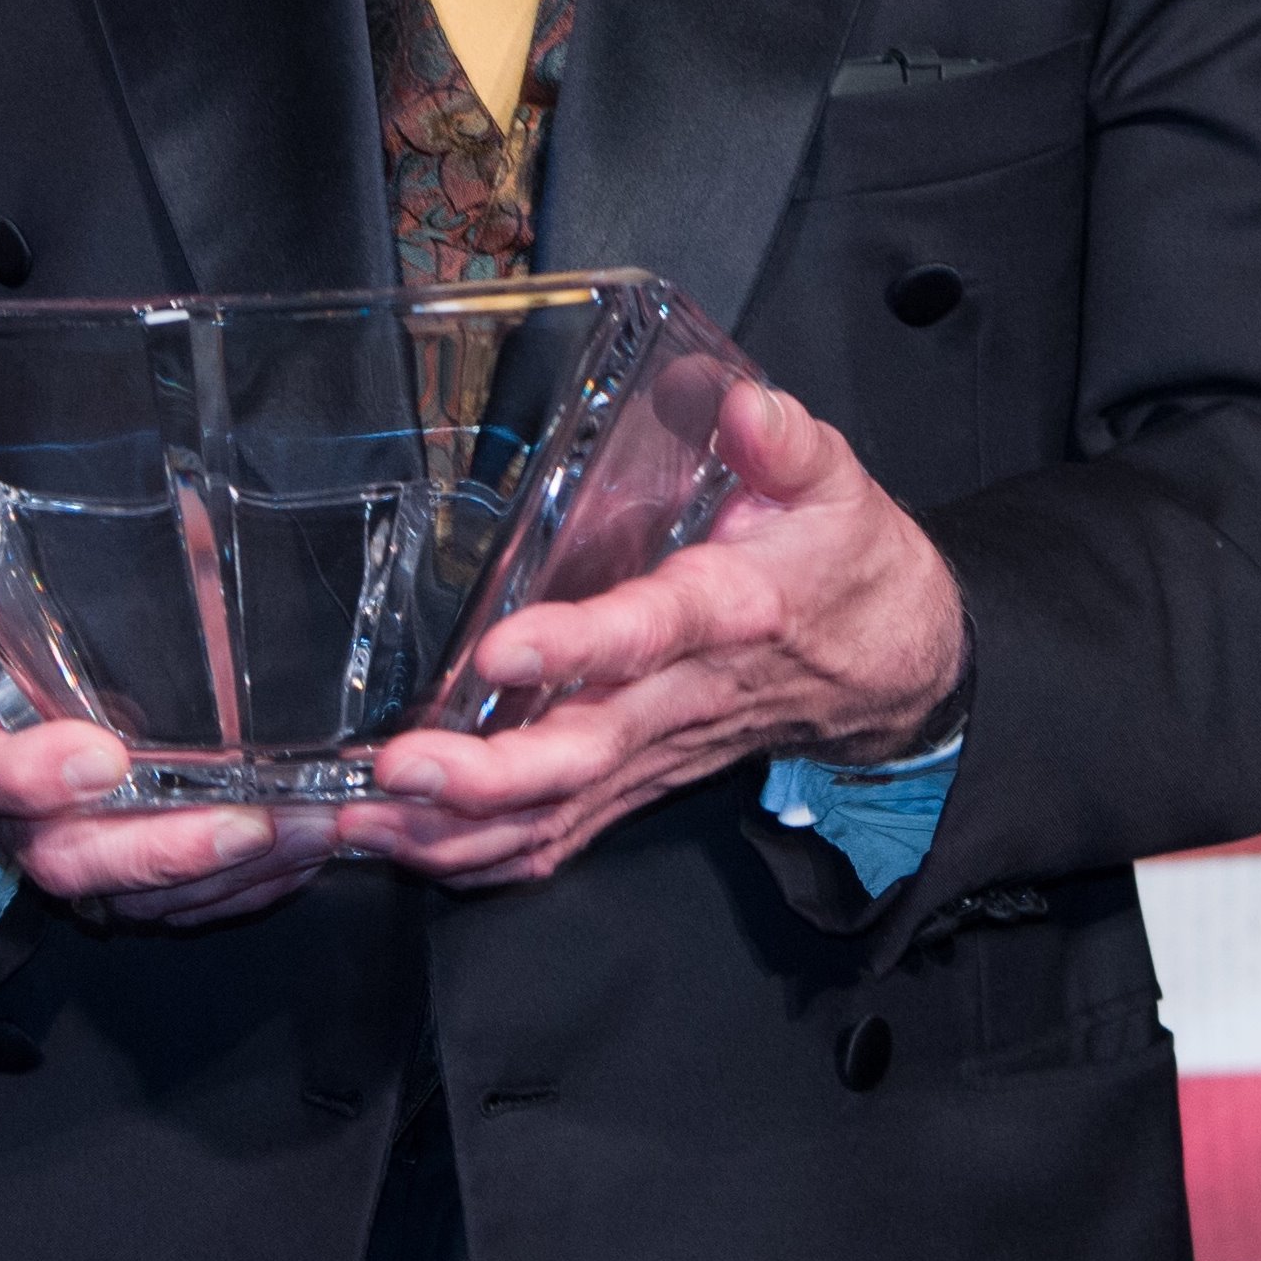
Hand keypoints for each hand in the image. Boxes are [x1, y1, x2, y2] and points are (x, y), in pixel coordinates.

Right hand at [0, 469, 333, 925]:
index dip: (33, 775)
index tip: (100, 757)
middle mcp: (5, 810)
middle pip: (72, 857)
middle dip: (161, 852)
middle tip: (250, 824)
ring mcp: (52, 838)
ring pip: (129, 888)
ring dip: (221, 876)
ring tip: (312, 836)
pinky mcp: (94, 850)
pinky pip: (160, 897)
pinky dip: (231, 892)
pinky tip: (301, 861)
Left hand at [341, 380, 964, 889]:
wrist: (893, 663)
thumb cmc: (844, 564)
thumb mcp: (837, 482)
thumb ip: (786, 441)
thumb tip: (740, 405)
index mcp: (728, 612)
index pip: (645, 633)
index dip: (576, 648)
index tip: (499, 652)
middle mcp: (683, 696)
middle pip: (581, 751)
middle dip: (485, 774)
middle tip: (398, 768)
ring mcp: (657, 750)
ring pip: (557, 811)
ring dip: (459, 828)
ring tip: (367, 821)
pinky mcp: (640, 779)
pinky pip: (561, 836)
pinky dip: (483, 856)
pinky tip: (408, 849)